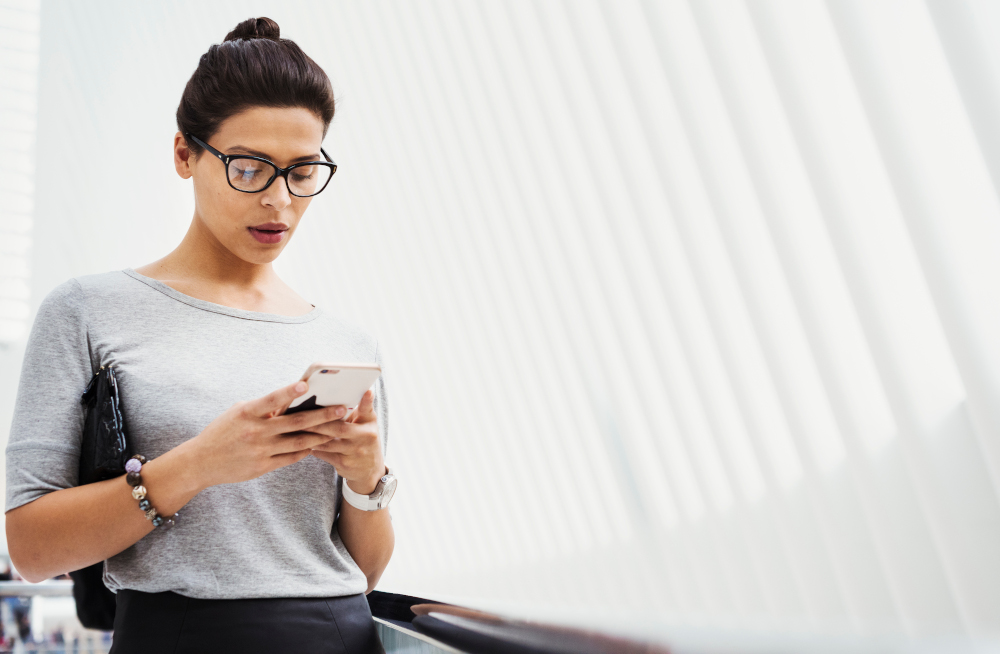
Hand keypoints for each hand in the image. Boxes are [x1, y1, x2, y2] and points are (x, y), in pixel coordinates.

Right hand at [184, 380, 348, 489]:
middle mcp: (256, 432)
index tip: (306, 385)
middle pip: (296, 423)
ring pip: (299, 442)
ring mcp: (261, 451)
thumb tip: (290, 400)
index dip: (288, 392)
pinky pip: (291, 457)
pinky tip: (318, 444)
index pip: (271, 400)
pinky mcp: (263, 467)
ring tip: (339, 428)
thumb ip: (263, 408)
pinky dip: (306, 450)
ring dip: (321, 435)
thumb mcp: (238, 413)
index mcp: (247, 413)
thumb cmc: (222, 431)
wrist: (202, 462)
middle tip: (343, 409)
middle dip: (323, 416)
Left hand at [307, 389, 384, 494]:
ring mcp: (355, 452)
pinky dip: (311, 448)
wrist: (369, 470)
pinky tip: (299, 442)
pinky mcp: (344, 464)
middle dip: (319, 422)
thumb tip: (336, 394)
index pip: (368, 410)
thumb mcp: (365, 424)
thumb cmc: (362, 439)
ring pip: (328, 442)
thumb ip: (356, 410)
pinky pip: (324, 454)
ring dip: (311, 435)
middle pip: (340, 428)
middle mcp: (365, 437)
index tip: (367, 390)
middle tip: (301, 414)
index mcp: (370, 423)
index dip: (367, 400)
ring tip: (296, 427)